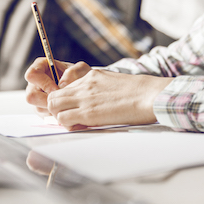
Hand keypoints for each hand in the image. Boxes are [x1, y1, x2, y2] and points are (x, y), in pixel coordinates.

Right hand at [24, 58, 89, 115]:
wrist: (82, 88)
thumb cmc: (79, 76)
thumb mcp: (80, 69)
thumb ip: (73, 72)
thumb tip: (62, 84)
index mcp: (40, 67)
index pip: (32, 75)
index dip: (44, 83)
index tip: (57, 88)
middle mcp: (35, 83)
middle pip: (31, 95)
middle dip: (47, 100)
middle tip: (61, 100)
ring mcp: (36, 97)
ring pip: (37, 108)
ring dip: (53, 109)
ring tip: (66, 104)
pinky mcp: (41, 109)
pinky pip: (44, 116)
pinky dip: (56, 115)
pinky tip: (66, 110)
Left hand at [45, 68, 171, 128]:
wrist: (149, 94)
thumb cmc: (139, 92)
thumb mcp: (113, 82)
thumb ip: (98, 88)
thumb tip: (93, 100)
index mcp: (91, 76)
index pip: (64, 88)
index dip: (64, 101)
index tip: (71, 110)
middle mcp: (84, 85)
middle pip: (54, 96)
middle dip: (57, 109)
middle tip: (69, 119)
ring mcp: (84, 98)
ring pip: (54, 107)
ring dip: (61, 118)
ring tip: (76, 124)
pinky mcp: (88, 113)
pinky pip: (64, 119)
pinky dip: (68, 126)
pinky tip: (81, 127)